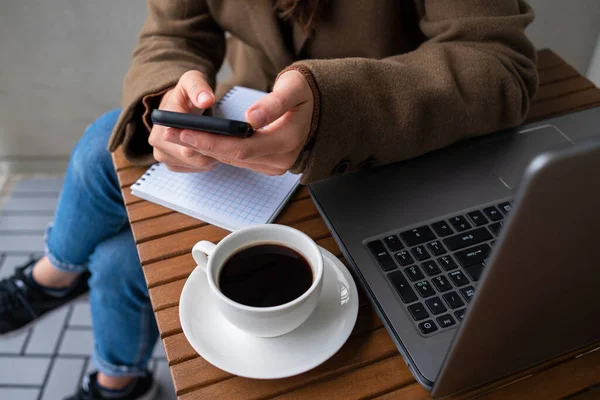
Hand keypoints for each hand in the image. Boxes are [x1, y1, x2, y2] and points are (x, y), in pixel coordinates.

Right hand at [148, 70, 219, 171]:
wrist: (175, 106)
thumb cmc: (185, 93)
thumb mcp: (192, 81)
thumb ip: (199, 88)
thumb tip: (206, 100)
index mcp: (162, 121)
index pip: (187, 139)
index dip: (208, 139)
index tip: (226, 134)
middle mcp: (157, 141)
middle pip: (194, 156)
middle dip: (214, 149)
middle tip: (232, 140)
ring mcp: (162, 155)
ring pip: (197, 164)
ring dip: (213, 156)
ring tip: (224, 142)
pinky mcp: (171, 164)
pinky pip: (195, 168)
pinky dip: (208, 161)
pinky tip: (215, 150)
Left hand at [166, 70, 313, 175]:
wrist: (318, 107)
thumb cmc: (303, 93)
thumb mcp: (292, 89)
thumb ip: (273, 103)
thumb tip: (251, 119)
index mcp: (288, 140)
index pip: (242, 147)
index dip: (211, 141)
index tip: (185, 130)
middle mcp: (281, 160)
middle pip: (234, 157)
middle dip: (201, 145)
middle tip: (171, 132)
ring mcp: (275, 166)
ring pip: (233, 160)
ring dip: (205, 149)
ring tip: (177, 134)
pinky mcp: (268, 165)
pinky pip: (239, 160)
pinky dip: (218, 151)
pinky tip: (197, 140)